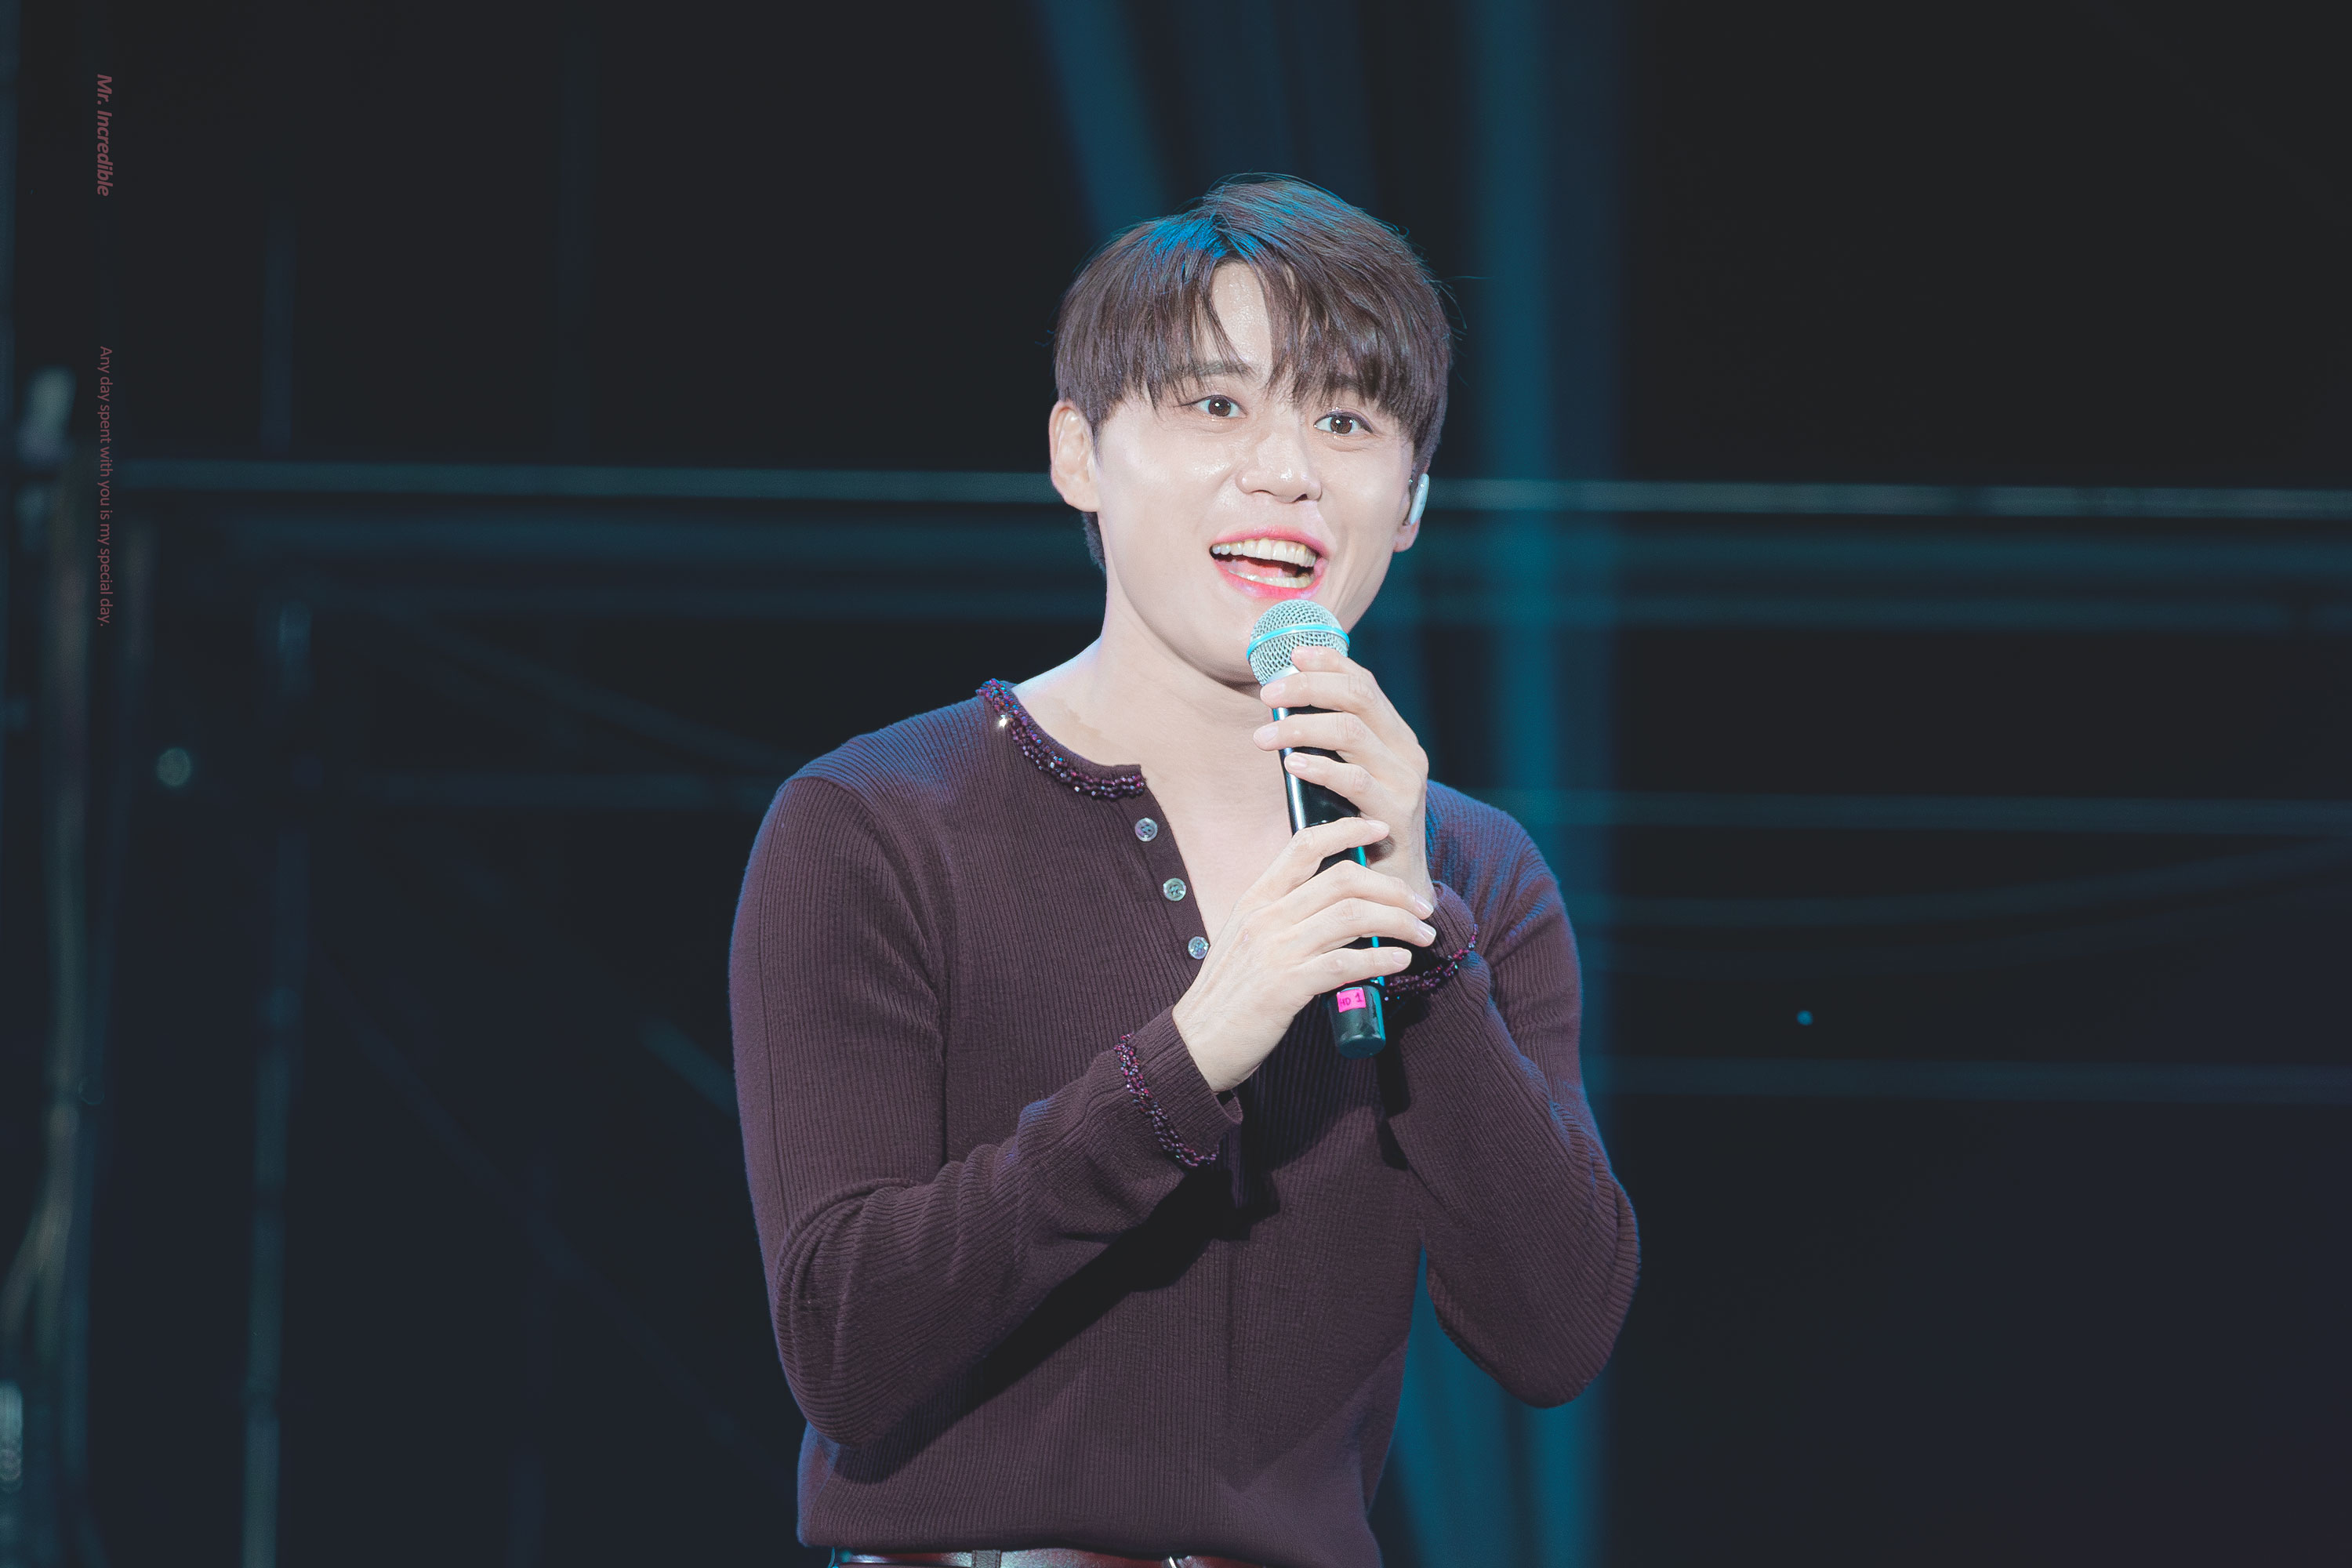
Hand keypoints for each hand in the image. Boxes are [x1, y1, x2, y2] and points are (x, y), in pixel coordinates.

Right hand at [1172, 816, 1436, 1092]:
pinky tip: (1400, 962)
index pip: (1304, 844)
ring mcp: (1275, 951)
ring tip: (1423, 934)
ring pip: (1352, 917)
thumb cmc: (1229, 994)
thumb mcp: (1247, 941)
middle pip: (1342, 879)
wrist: (1197, 1044)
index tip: (1381, 829)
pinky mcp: (1285, 988)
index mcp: (1256, 899)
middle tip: (1422, 906)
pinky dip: (1380, 959)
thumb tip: (1336, 907)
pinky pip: (1345, 963)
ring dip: (1398, 923)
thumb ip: (1283, 917)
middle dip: (1393, 888)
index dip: (1347, 829)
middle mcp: (1265, 917)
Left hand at [1251, 643, 1435, 908]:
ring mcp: (1405, 782)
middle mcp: (1406, 752)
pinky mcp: (1396, 815)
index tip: (1291, 654)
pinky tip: (1291, 764)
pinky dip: (1319, 767)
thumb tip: (1282, 706)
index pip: (1364, 683)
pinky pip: (1354, 781)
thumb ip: (1328, 746)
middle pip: (1357, 697)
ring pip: (1351, 732)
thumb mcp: (1347, 779)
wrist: (1395, 893)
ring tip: (1262, 736)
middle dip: (1307, 688)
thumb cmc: (1359, 831)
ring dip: (1300, 727)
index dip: (1328, 662)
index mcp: (1395, 737)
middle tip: (1266, 693)